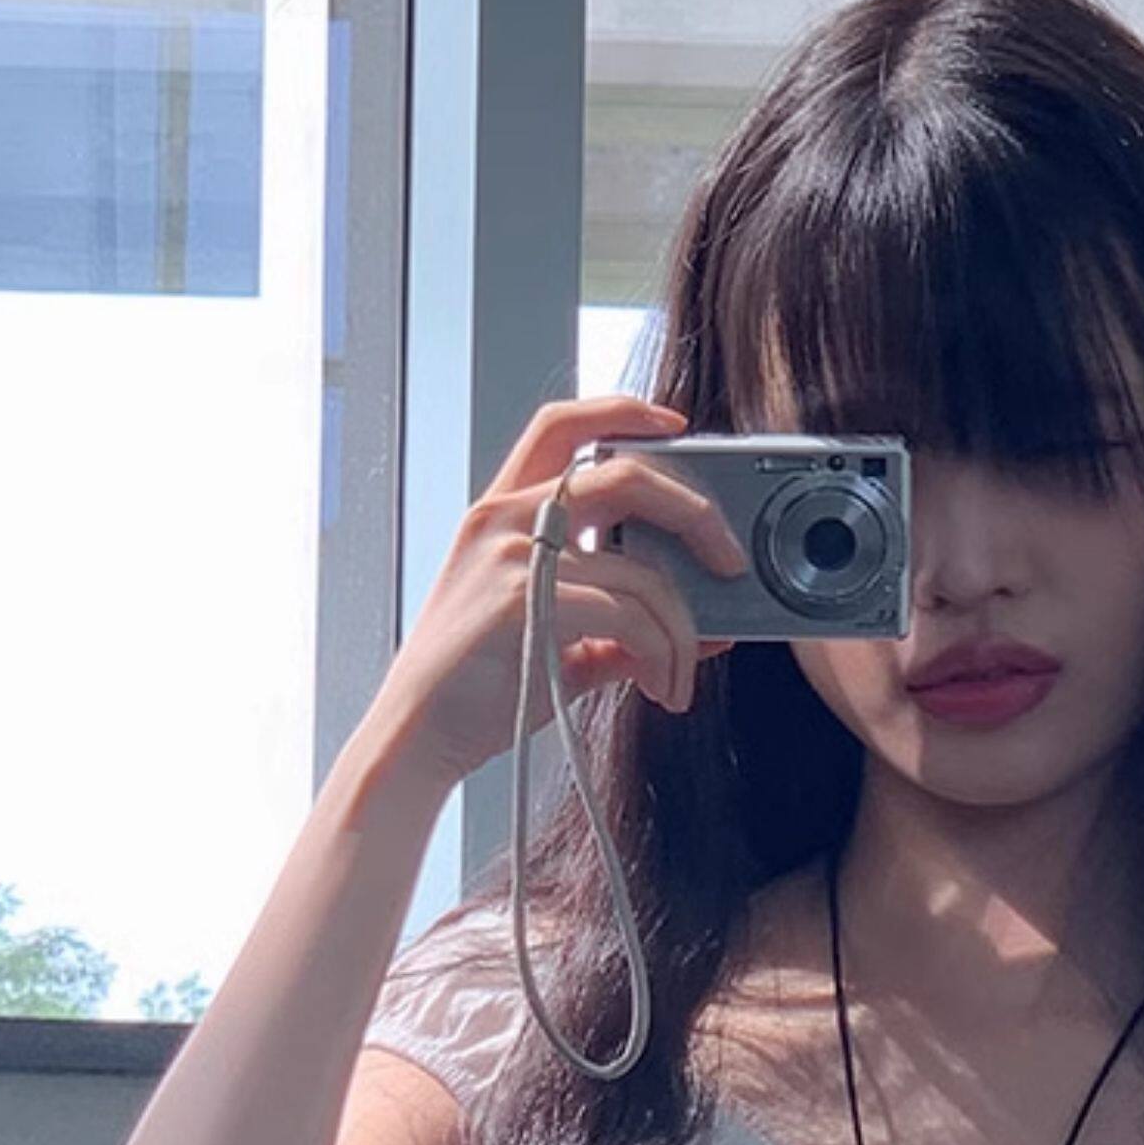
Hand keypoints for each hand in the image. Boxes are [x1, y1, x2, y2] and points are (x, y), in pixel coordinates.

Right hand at [371, 391, 746, 791]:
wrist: (416, 734)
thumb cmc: (477, 687)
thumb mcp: (553, 639)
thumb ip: (618, 625)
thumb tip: (699, 633)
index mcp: (502, 513)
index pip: (561, 426)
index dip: (622, 410)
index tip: (675, 426)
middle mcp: (505, 521)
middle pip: (623, 474)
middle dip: (694, 513)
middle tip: (728, 563)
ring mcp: (514, 559)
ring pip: (640, 568)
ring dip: (681, 628)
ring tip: (679, 676)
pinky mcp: (525, 605)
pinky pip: (628, 616)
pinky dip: (662, 654)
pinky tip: (661, 686)